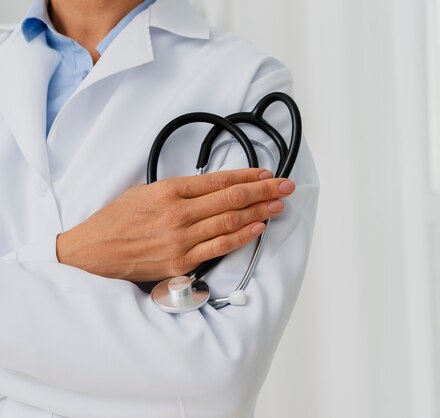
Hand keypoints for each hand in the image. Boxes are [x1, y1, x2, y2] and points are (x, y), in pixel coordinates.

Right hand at [56, 168, 294, 281]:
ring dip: (259, 211)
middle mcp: (179, 213)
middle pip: (231, 199)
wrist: (93, 252)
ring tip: (278, 205)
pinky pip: (219, 247)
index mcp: (170, 190)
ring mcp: (182, 239)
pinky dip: (242, 237)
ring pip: (230, 221)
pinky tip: (259, 228)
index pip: (219, 180)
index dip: (248, 176)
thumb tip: (214, 187)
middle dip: (263, 191)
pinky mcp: (182, 261)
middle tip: (285, 186)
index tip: (266, 173)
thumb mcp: (146, 192)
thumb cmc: (117, 220)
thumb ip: (180, 190)